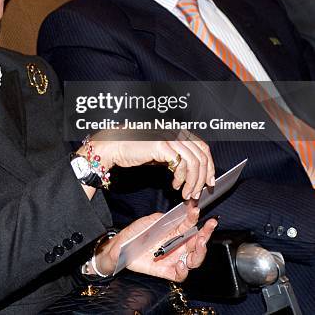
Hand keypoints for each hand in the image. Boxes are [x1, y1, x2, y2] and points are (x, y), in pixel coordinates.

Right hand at [79, 134, 214, 199]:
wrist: (115, 147)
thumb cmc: (136, 150)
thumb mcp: (161, 153)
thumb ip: (177, 157)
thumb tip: (194, 173)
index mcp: (178, 131)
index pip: (202, 147)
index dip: (209, 165)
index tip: (209, 181)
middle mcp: (175, 131)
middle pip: (201, 155)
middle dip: (202, 178)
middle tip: (196, 192)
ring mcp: (169, 137)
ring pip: (194, 162)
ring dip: (192, 182)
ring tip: (186, 193)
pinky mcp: (161, 145)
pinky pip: (180, 164)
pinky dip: (181, 178)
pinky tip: (175, 185)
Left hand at [95, 203, 217, 280]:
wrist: (122, 247)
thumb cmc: (137, 232)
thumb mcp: (152, 220)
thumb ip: (167, 217)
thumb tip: (181, 213)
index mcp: (175, 232)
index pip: (191, 226)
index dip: (196, 219)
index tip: (198, 211)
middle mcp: (178, 245)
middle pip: (197, 243)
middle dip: (205, 235)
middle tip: (207, 229)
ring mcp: (173, 259)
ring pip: (194, 260)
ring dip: (200, 252)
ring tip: (199, 243)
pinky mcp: (166, 271)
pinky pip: (180, 275)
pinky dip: (183, 270)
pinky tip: (180, 263)